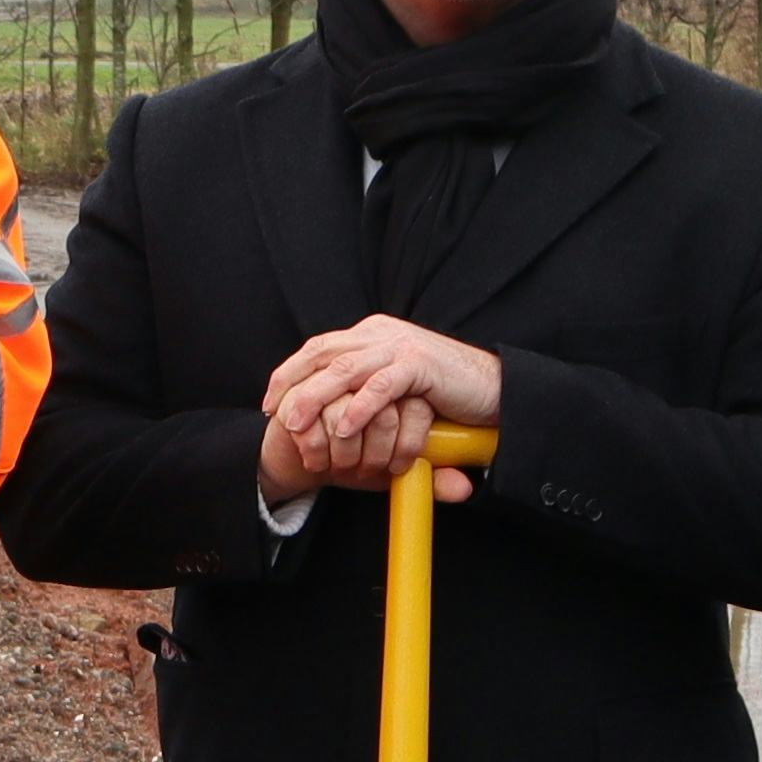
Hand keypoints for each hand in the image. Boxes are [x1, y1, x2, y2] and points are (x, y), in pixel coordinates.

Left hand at [252, 314, 500, 502]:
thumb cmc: (442, 395)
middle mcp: (381, 334)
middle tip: (273, 413)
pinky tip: (344, 427)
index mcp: (371, 335)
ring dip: (316, 398)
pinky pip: (382, 386)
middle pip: (323, 355)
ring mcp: (401, 346)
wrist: (492, 389)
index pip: (318, 349)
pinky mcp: (421, 364)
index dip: (289, 373)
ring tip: (296, 423)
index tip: (269, 402)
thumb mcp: (393, 387)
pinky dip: (359, 407)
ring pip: (346, 370)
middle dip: (293, 385)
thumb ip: (364, 386)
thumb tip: (328, 408)